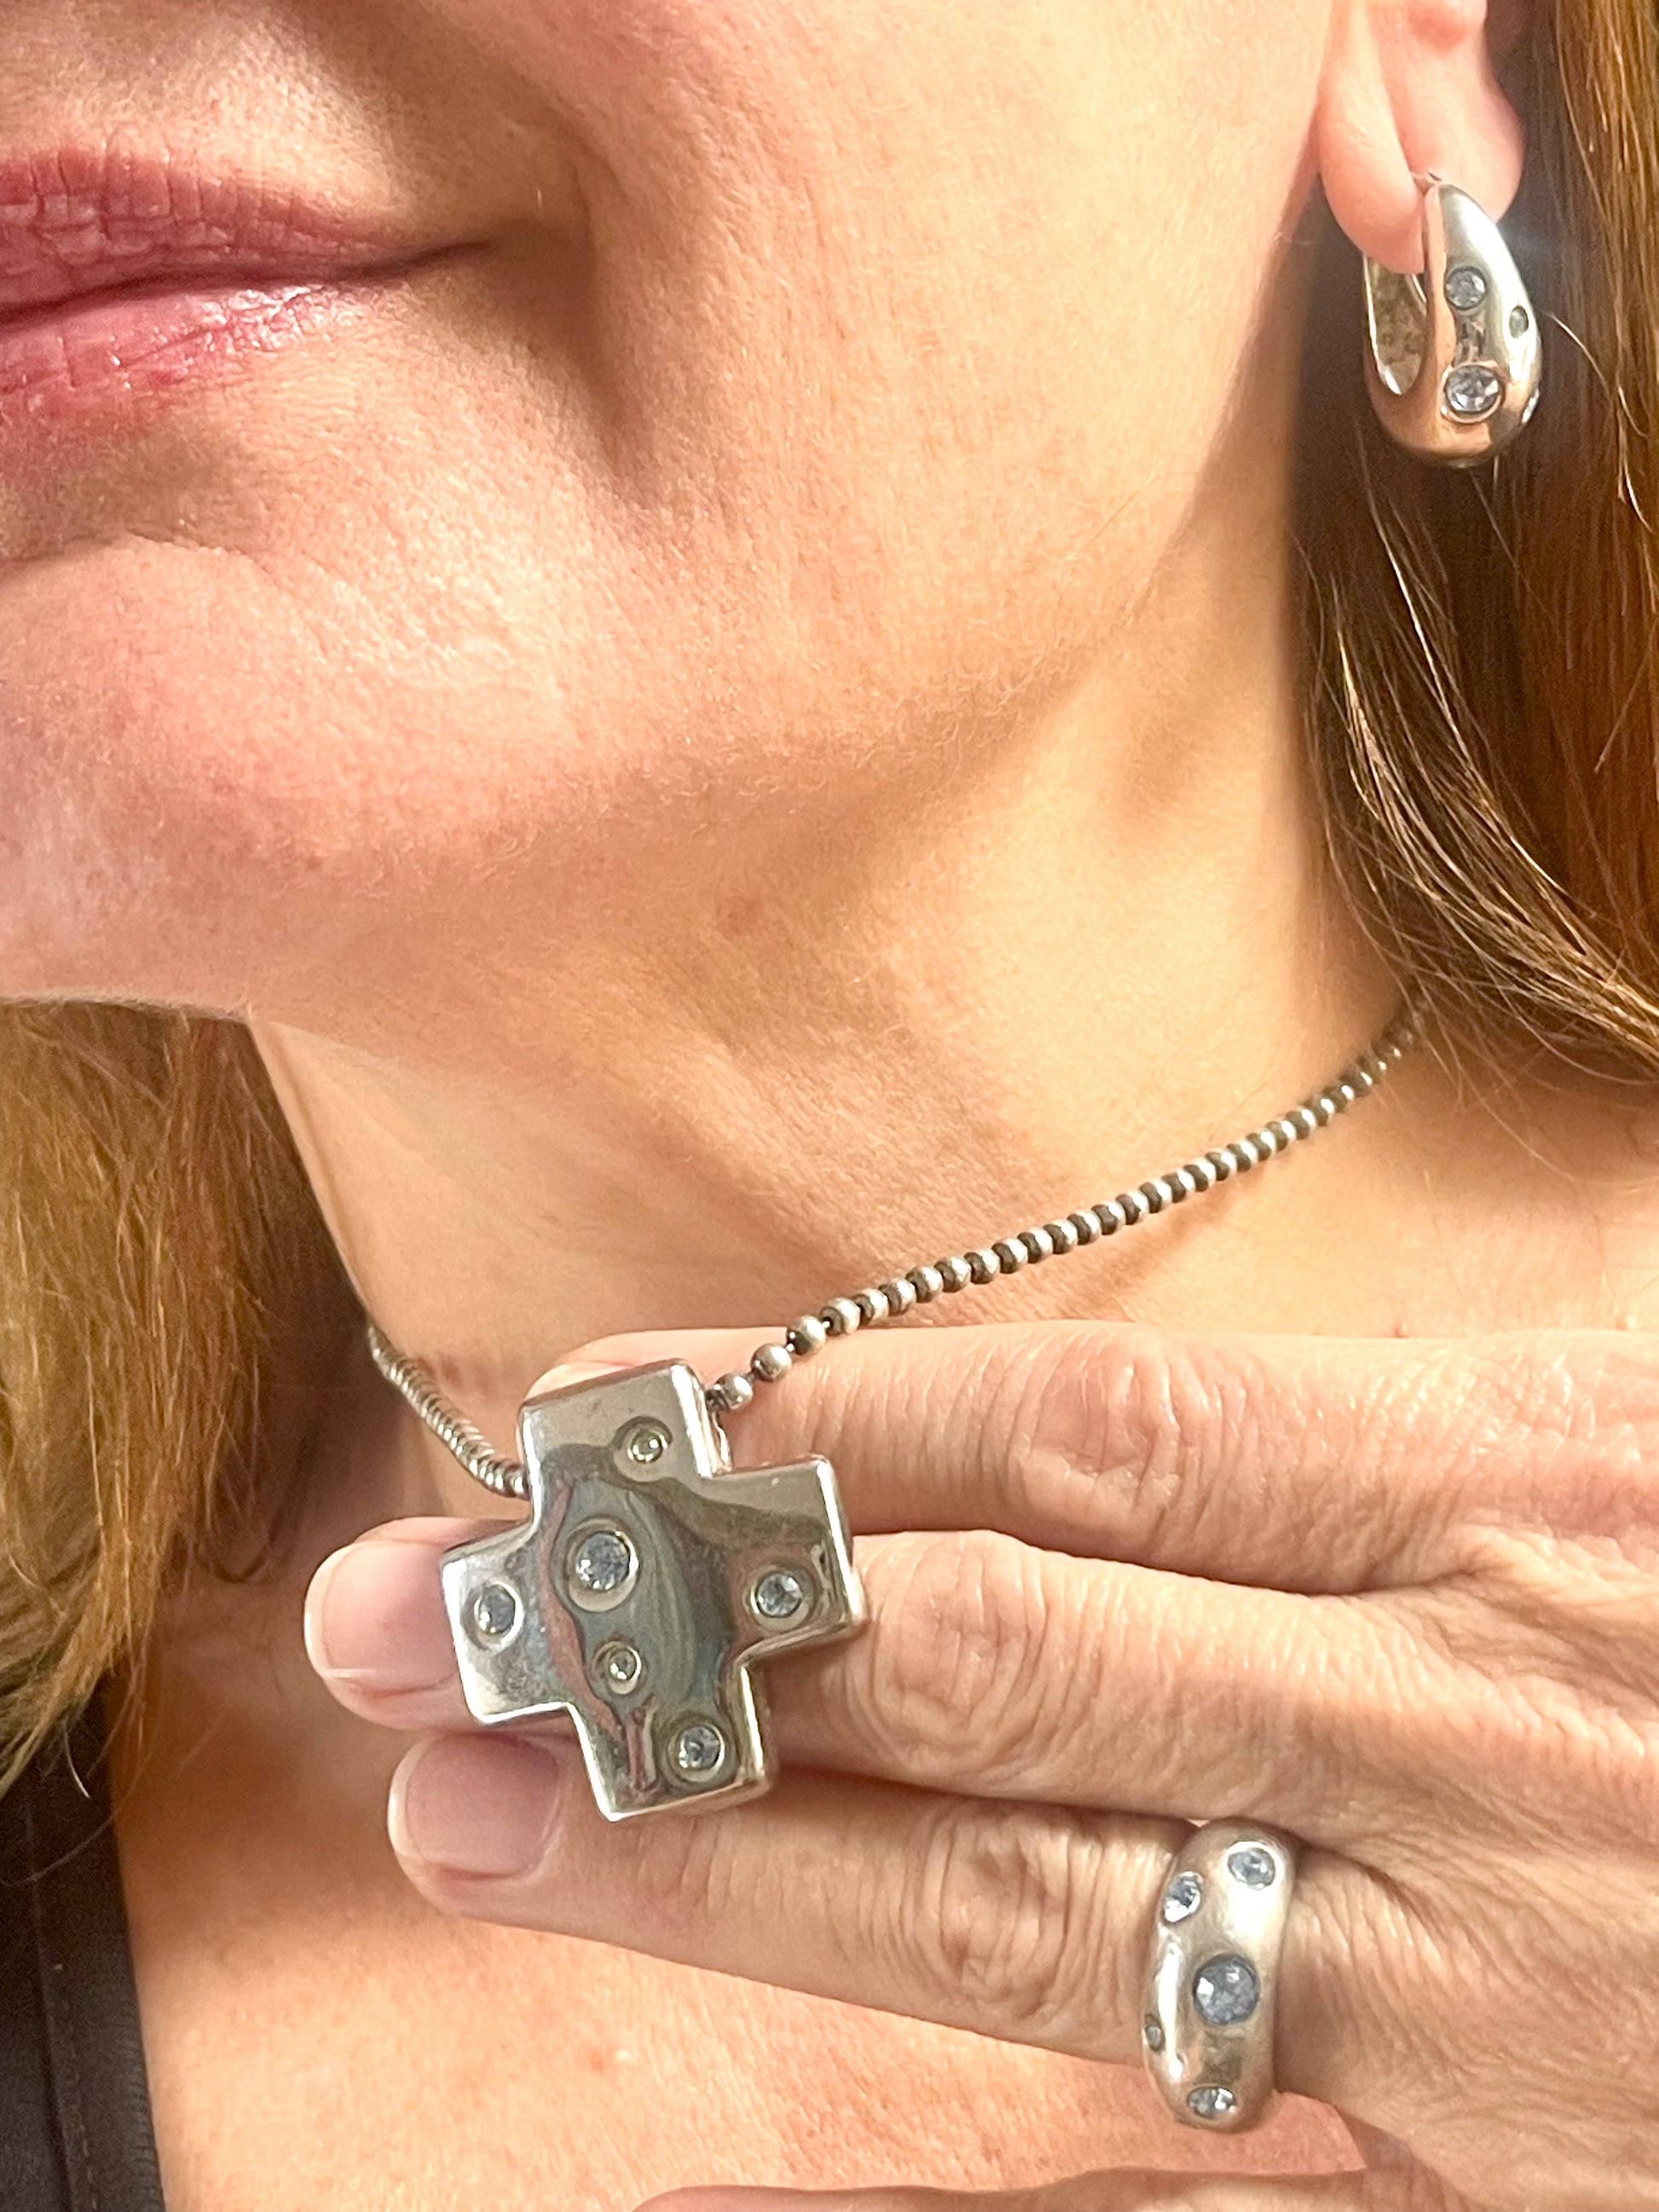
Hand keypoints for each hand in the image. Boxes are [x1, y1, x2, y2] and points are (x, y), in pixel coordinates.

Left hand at [303, 1319, 1658, 2211]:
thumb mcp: (1625, 1432)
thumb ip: (1380, 1434)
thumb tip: (1073, 1434)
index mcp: (1501, 1490)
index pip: (1068, 1434)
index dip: (807, 1418)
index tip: (592, 1416)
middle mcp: (1457, 1717)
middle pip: (989, 1657)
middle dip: (681, 1631)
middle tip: (421, 1620)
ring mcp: (1468, 1967)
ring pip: (1030, 1904)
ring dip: (729, 1858)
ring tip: (480, 1817)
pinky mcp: (1490, 2169)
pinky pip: (1181, 2186)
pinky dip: (926, 2177)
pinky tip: (711, 2161)